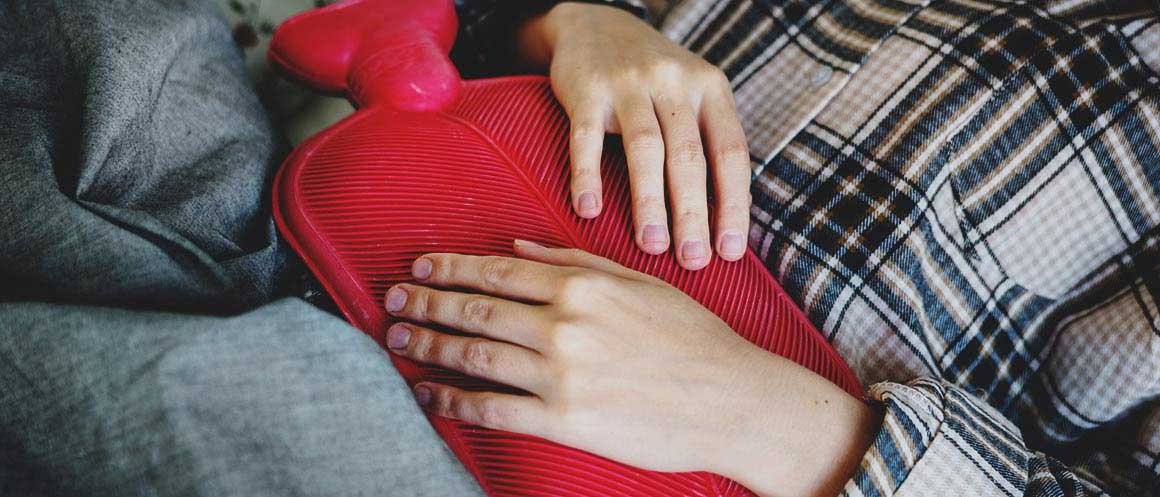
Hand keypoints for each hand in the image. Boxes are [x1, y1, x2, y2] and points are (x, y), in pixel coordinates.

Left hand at [382, 241, 877, 496]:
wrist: (733, 399)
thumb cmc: (693, 340)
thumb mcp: (640, 283)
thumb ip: (576, 262)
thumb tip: (519, 250)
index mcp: (583, 285)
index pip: (497, 272)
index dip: (450, 269)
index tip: (421, 268)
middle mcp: (565, 324)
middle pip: (475, 310)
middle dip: (426, 304)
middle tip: (392, 302)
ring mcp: (561, 373)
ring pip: (474, 355)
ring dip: (429, 346)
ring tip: (399, 342)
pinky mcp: (564, 419)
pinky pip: (491, 407)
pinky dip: (451, 399)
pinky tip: (429, 393)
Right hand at [517, 4, 751, 269]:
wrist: (596, 24)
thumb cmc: (652, 78)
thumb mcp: (692, 95)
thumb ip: (708, 143)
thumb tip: (725, 223)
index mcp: (710, 89)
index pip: (731, 153)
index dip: (734, 204)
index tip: (731, 251)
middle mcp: (675, 83)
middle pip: (689, 156)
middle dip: (693, 214)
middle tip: (693, 261)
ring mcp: (629, 84)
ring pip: (645, 149)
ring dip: (649, 202)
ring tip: (652, 246)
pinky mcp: (586, 89)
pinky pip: (586, 138)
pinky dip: (587, 177)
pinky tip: (589, 212)